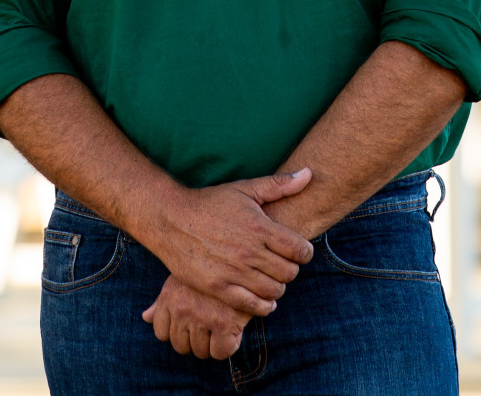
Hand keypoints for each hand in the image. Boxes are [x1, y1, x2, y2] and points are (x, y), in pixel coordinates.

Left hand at [142, 273, 253, 359]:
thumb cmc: (212, 269)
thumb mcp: (183, 277)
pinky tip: (235, 328)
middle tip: (211, 325)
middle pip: (181, 346)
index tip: (193, 323)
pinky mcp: (224, 324)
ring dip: (213, 343)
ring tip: (224, 323)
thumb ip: (163, 300)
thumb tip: (145, 317)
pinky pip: (221, 352)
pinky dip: (229, 345)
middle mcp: (182, 309)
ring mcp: (202, 317)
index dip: (178, 332)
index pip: (161, 333)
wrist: (243, 259)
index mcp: (169, 297)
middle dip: (196, 340)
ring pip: (201, 351)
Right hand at [144, 168, 314, 314]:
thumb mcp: (244, 189)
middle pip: (290, 273)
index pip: (300, 250)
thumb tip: (309, 173)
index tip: (297, 251)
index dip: (304, 252)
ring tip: (271, 280)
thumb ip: (278, 184)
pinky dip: (263, 306)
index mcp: (259, 227)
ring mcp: (233, 271)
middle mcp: (249, 251)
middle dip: (291, 270)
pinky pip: (251, 305)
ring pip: (274, 291)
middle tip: (283, 266)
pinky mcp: (218, 287)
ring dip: (277, 287)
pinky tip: (263, 300)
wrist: (170, 219)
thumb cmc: (210, 203)